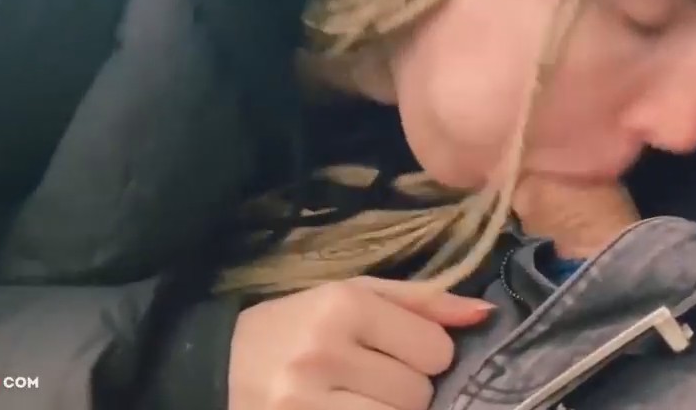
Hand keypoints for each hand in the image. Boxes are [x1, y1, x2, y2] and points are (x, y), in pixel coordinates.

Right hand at [227, 276, 493, 408]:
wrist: (211, 369)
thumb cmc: (293, 328)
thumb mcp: (349, 297)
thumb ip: (419, 303)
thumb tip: (484, 314)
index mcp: (341, 306)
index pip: (435, 348)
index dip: (422, 355)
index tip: (393, 353)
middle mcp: (323, 353)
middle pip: (418, 394)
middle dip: (403, 391)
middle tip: (368, 382)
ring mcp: (304, 405)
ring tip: (356, 401)